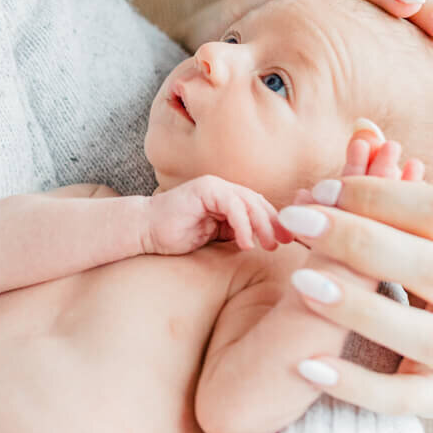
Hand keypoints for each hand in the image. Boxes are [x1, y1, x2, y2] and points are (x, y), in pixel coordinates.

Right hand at [145, 174, 285, 254]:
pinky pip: (232, 205)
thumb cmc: (175, 236)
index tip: (287, 241)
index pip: (257, 206)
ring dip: (262, 225)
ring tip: (268, 245)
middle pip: (258, 202)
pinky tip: (246, 243)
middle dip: (274, 223)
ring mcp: (213, 186)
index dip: (274, 222)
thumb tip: (261, 239)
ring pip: (249, 202)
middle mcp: (222, 188)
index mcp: (225, 198)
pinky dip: (243, 224)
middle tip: (285, 242)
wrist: (145, 231)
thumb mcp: (214, 237)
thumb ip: (235, 232)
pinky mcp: (205, 189)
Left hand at [274, 172, 432, 432]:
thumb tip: (363, 129)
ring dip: (358, 308)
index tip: (322, 188)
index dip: (380, 196)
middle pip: (430, 268)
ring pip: (421, 335)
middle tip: (297, 219)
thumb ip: (398, 190)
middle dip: (359, 241)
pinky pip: (400, 398)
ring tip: (299, 280)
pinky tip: (306, 364)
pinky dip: (355, 385)